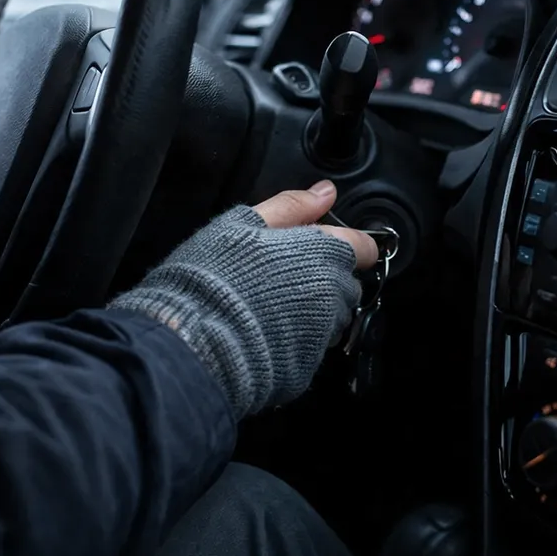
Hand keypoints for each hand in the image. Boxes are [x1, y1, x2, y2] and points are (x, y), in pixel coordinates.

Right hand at [110, 182, 376, 418]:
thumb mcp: (244, 224)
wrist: (193, 339)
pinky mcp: (307, 365)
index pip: (364, 247)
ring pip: (333, 318)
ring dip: (315, 311)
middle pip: (347, 284)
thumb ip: (292, 206)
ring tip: (271, 308)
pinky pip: (312, 347)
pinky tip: (265, 333)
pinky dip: (296, 340)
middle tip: (281, 278)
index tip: (323, 249)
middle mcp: (334, 294)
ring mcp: (323, 334)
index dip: (349, 246)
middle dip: (326, 280)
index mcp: (324, 253)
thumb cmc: (215, 275)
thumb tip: (325, 191)